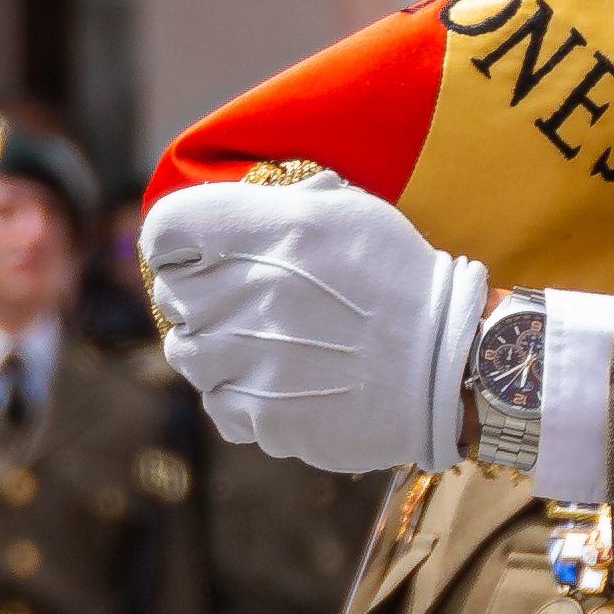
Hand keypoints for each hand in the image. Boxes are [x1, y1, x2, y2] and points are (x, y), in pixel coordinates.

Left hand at [142, 174, 487, 475]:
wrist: (448, 363)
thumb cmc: (398, 278)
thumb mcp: (347, 211)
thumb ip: (281, 201)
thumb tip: (241, 198)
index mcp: (266, 233)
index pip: (166, 229)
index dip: (175, 241)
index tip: (193, 253)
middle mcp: (247, 294)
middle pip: (170, 295)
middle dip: (199, 295)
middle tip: (243, 300)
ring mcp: (249, 360)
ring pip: (186, 354)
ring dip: (214, 348)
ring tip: (263, 344)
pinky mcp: (261, 415)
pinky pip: (218, 404)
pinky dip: (239, 396)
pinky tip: (281, 383)